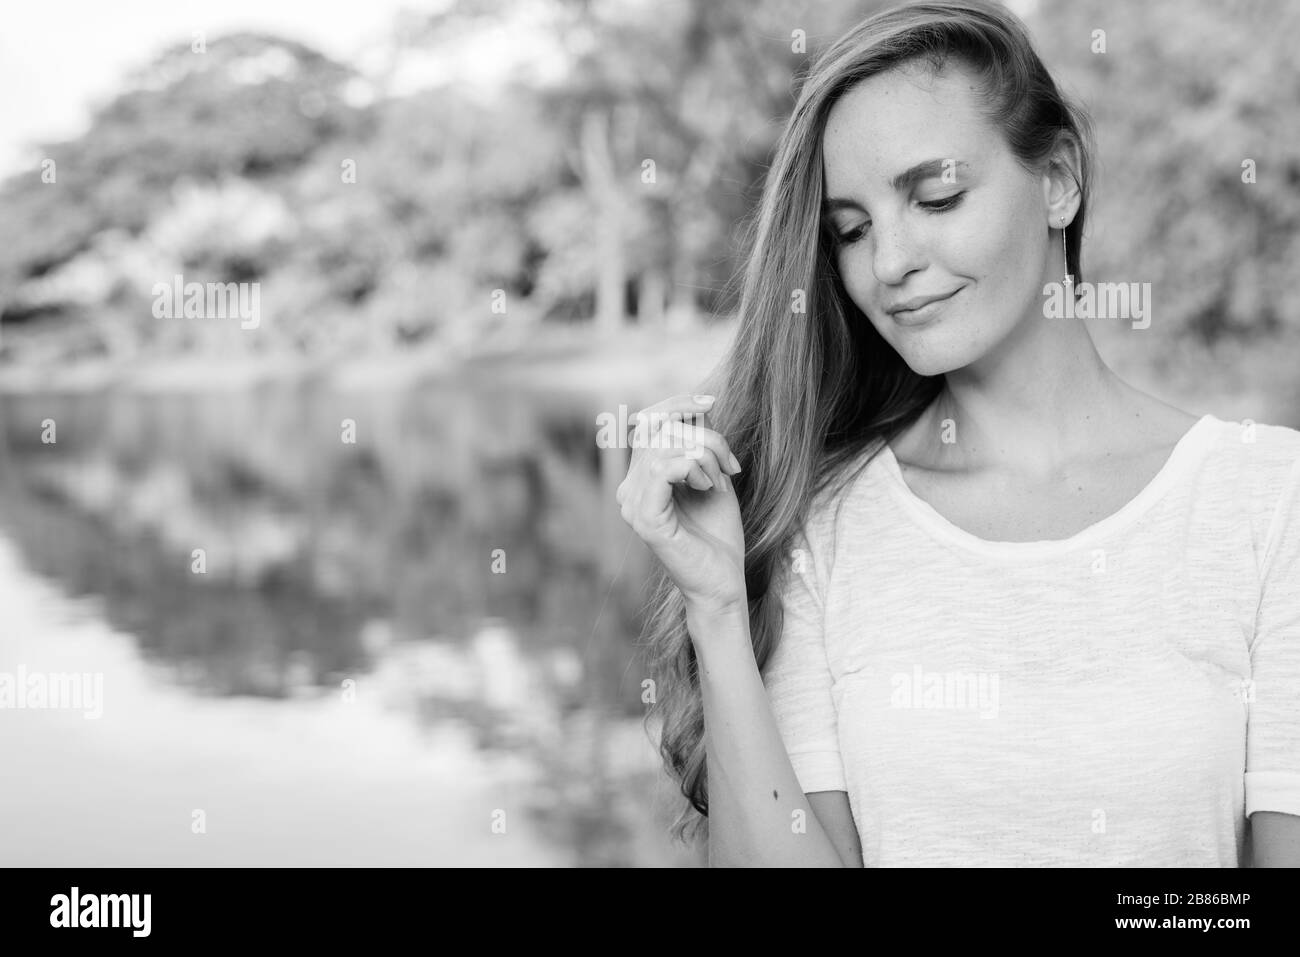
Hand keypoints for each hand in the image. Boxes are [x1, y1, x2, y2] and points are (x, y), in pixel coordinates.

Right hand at [615, 394, 746, 615]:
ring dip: (705, 455)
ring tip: (721, 480)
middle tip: (731, 464)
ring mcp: (631, 505)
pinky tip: (709, 488)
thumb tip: (694, 405)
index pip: (648, 423)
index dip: (677, 404)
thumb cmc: (718, 533)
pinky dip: (694, 468)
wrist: (723, 581)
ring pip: (665, 447)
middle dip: (704, 436)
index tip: (711, 402)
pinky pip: (664, 469)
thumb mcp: (711, 476)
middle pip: (660, 429)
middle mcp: (628, 489)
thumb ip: (697, 443)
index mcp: (638, 478)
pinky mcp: (645, 519)